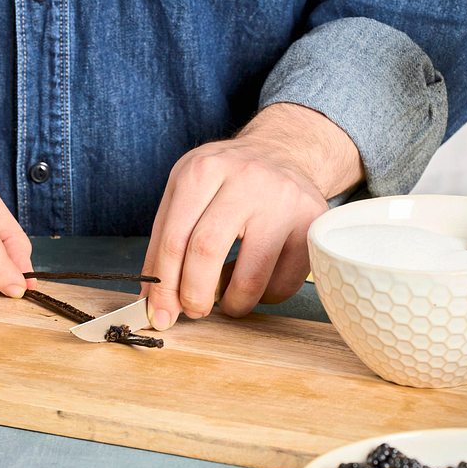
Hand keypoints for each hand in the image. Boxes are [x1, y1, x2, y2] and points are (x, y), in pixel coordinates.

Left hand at [143, 103, 361, 327]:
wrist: (283, 153)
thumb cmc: (227, 181)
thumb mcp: (187, 192)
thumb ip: (165, 241)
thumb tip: (154, 299)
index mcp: (202, 170)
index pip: (173, 239)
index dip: (163, 285)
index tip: (160, 314)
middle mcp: (245, 179)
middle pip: (206, 253)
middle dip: (194, 296)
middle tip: (193, 311)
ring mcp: (283, 201)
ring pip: (250, 278)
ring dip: (233, 304)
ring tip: (228, 299)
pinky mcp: (312, 224)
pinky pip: (283, 283)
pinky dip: (264, 297)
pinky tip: (257, 281)